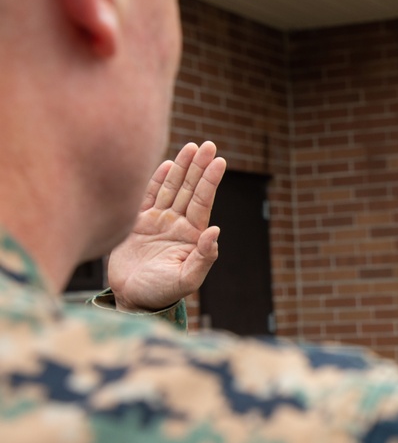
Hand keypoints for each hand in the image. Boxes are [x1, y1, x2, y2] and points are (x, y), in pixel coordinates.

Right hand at [108, 142, 224, 311]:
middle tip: (209, 144)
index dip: (210, 181)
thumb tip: (215, 232)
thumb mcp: (186, 279)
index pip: (203, 202)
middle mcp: (177, 224)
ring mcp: (158, 221)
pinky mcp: (138, 222)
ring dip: (182, 168)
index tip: (219, 161)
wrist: (132, 298)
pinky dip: (158, 180)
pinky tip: (167, 164)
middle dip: (199, 167)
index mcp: (192, 235)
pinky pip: (150, 196)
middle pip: (190, 189)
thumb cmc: (161, 292)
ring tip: (192, 146)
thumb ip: (203, 257)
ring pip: (172, 189)